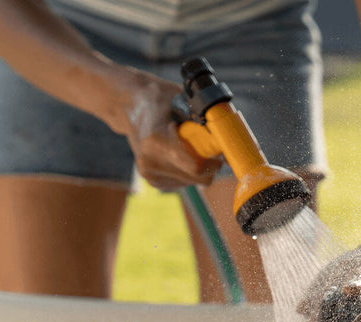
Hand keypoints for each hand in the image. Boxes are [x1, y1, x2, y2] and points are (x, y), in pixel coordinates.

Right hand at [124, 71, 220, 189]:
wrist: (129, 105)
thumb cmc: (160, 99)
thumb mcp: (184, 100)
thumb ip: (206, 117)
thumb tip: (230, 134)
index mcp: (157, 142)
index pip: (196, 167)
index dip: (215, 163)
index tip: (221, 151)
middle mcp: (150, 162)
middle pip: (198, 178)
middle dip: (210, 164)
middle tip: (210, 146)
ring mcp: (150, 174)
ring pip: (194, 181)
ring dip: (201, 167)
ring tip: (190, 145)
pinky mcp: (153, 181)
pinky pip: (185, 182)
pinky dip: (191, 170)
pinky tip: (182, 153)